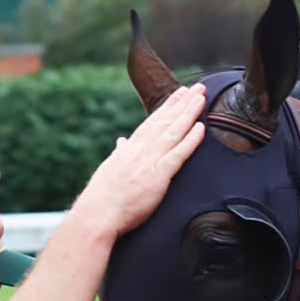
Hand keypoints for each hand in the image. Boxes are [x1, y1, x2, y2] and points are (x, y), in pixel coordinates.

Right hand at [75, 83, 206, 238]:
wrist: (98, 212)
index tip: (179, 94)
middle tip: (198, 87)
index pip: (153, 122)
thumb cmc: (104, 196)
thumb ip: (121, 153)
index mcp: (131, 147)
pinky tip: (200, 127)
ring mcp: (150, 160)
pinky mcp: (159, 176)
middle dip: (183, 102)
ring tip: (201, 98)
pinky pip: (178, 154)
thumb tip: (122, 142)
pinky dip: (190, 140)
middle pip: (166, 120)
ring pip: (174, 131)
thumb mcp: (112, 168)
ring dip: (189, 113)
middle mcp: (141, 148)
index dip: (168, 107)